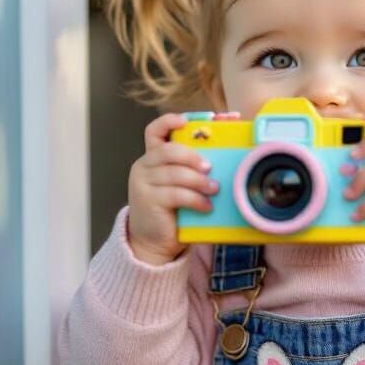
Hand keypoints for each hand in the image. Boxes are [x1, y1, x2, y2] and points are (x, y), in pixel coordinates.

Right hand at [127, 113, 218, 265]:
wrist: (152, 242)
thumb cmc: (171, 211)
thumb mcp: (179, 185)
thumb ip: (190, 169)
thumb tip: (222, 157)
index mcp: (151, 158)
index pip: (154, 131)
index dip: (169, 121)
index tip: (187, 121)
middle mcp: (143, 167)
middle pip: (168, 151)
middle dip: (192, 157)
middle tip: (210, 168)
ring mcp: (143, 184)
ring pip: (175, 174)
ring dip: (199, 181)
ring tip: (214, 189)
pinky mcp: (148, 201)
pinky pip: (176, 194)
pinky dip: (195, 199)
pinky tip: (206, 206)